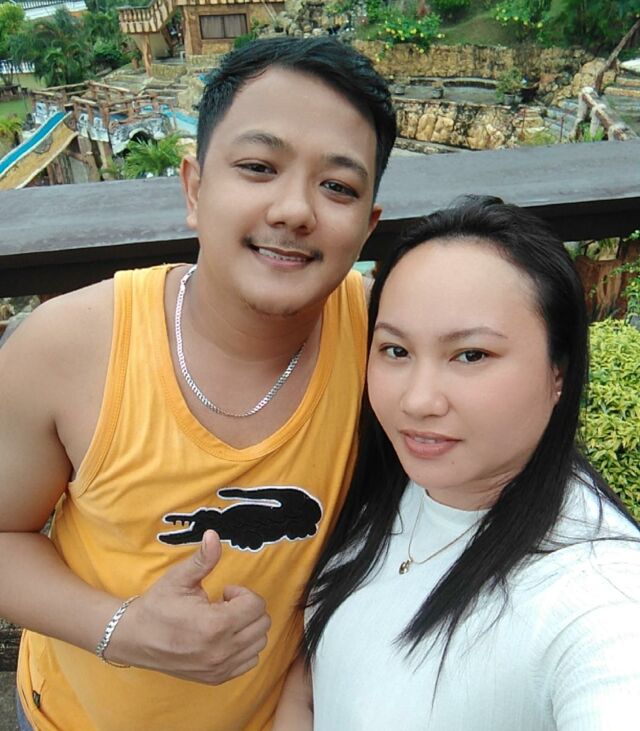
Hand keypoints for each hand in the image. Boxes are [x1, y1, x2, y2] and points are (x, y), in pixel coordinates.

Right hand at [105, 530, 270, 683]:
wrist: (134, 639)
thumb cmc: (158, 605)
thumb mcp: (180, 578)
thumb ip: (203, 558)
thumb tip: (214, 535)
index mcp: (215, 625)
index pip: (256, 605)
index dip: (242, 593)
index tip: (224, 593)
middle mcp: (221, 650)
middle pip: (262, 624)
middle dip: (248, 608)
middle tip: (224, 605)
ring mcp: (219, 668)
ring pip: (259, 643)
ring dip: (248, 627)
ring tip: (224, 620)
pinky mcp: (216, 678)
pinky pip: (249, 661)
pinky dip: (244, 647)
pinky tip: (224, 637)